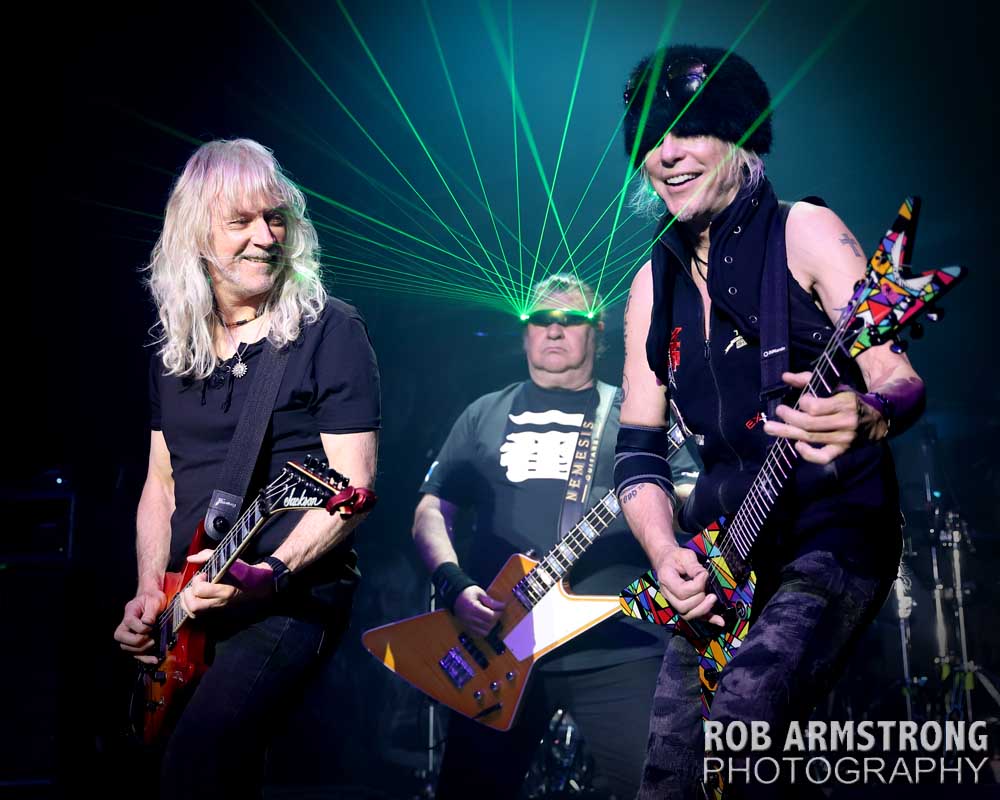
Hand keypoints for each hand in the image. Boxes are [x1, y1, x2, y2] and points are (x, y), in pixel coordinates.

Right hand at [114, 587, 165, 663]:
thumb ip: (151, 613)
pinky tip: (154, 659)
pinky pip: (135, 654)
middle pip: (121, 638)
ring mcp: (129, 635)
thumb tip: (148, 624)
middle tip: (151, 638)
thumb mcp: (155, 601)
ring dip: (141, 650)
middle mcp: (126, 625)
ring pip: (127, 648)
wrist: (154, 600)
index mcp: (130, 612)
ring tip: (154, 643)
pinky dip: (145, 658)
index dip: (141, 627)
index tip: (152, 625)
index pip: (129, 622)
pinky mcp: (135, 642)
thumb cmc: (153, 599)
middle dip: (137, 641)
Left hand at [177, 549, 273, 616]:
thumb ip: (209, 555)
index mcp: (226, 590)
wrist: (262, 588)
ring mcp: (219, 612)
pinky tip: (195, 600)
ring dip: (187, 603)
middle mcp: (221, 604)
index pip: (200, 590)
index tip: (203, 574)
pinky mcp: (219, 617)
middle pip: (194, 607)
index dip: (197, 581)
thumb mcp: (232, 560)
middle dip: (188, 595)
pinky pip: (199, 618)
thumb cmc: (247, 572)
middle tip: (194, 586)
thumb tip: (190, 558)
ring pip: (194, 615)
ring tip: (191, 593)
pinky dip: (192, 610)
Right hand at [453, 586, 505, 636]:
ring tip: (491, 619)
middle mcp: (469, 618)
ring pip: (484, 632)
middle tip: (497, 612)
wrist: (455, 596)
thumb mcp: (480, 593)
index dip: (498, 613)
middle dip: (495, 619)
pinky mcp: (466, 628)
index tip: (501, 608)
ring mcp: (467, 625)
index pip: (490, 616)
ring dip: (490, 627)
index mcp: (473, 608)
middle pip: (488, 625)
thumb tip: (502, 606)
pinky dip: (483, 632)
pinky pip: (477, 636)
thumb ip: (491, 601)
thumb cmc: (468, 593)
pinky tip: (485, 624)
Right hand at [655, 546, 723, 625]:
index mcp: (666, 578)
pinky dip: (708, 619)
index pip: (681, 591)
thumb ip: (694, 566)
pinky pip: (695, 617)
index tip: (704, 574)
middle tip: (707, 588)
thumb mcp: (685, 555)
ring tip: (713, 598)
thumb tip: (704, 576)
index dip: (697, 585)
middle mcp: (667, 593)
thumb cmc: (676, 557)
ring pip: (687, 615)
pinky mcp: (682, 605)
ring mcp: (674, 601)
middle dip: (699, 599)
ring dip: (703, 609)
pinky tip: (720, 621)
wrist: (667, 560)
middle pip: (683, 607)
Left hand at [761, 371, 881, 464]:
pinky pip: (823, 457)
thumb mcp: (835, 386)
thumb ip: (809, 380)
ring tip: (770, 427)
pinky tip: (797, 445)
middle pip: (809, 424)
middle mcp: (844, 423)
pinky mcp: (843, 451)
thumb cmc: (850, 400)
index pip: (816, 407)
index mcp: (844, 403)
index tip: (801, 400)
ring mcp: (844, 439)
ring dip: (788, 433)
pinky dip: (808, 454)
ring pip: (811, 438)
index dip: (803, 403)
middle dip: (789, 417)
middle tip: (778, 411)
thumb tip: (785, 376)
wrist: (877, 418)